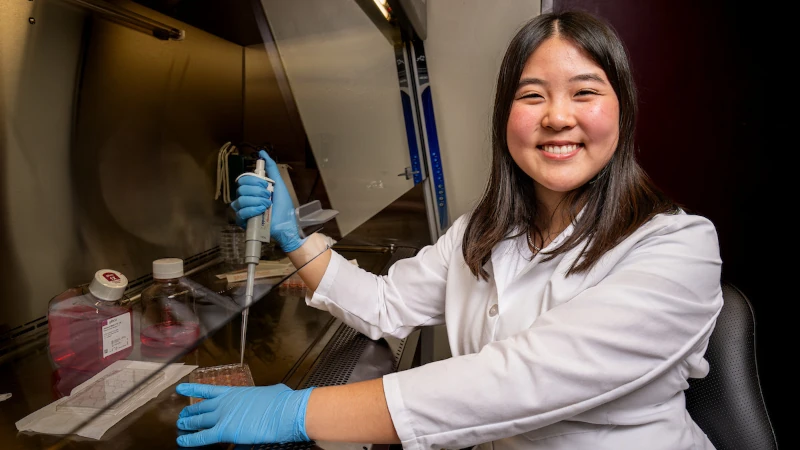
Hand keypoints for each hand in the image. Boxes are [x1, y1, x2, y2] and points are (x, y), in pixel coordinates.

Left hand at [175, 383, 314, 446]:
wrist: (283, 411)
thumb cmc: (281, 402)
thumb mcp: (269, 392)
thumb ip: (259, 397)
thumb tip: (266, 398)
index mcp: (235, 392)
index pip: (209, 390)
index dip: (193, 389)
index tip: (182, 389)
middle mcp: (225, 402)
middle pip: (201, 407)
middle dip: (190, 412)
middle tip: (182, 415)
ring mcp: (223, 416)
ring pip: (199, 421)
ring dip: (187, 424)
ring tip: (180, 426)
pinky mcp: (224, 431)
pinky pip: (202, 437)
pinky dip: (190, 440)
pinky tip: (182, 441)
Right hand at [231, 150, 306, 251]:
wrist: (287, 223)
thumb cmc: (283, 206)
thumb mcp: (278, 183)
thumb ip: (271, 168)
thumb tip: (262, 152)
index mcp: (252, 189)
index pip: (243, 179)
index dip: (254, 180)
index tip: (266, 185)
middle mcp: (246, 198)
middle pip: (241, 188)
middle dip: (257, 191)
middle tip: (268, 196)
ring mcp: (243, 210)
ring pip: (240, 200)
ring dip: (257, 201)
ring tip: (267, 205)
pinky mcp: (243, 221)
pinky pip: (241, 213)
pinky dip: (253, 211)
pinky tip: (262, 212)